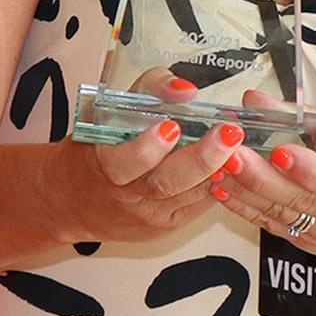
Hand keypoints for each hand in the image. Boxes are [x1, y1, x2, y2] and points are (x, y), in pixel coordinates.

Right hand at [64, 78, 245, 243]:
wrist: (74, 201)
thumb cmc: (95, 147)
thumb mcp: (108, 110)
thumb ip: (148, 91)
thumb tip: (184, 90)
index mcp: (104, 162)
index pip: (123, 159)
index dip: (147, 147)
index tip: (171, 126)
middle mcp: (127, 193)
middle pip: (165, 182)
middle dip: (200, 158)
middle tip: (227, 135)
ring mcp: (149, 213)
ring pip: (188, 195)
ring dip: (218, 171)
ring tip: (242, 148)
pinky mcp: (166, 224)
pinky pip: (197, 204)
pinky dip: (217, 184)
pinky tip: (234, 166)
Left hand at [207, 95, 315, 262]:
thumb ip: (306, 117)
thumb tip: (258, 101)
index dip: (309, 169)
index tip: (280, 152)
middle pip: (305, 200)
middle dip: (262, 177)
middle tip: (232, 154)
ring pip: (284, 216)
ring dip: (246, 192)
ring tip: (219, 168)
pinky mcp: (311, 246)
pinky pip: (274, 226)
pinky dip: (246, 208)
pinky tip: (224, 189)